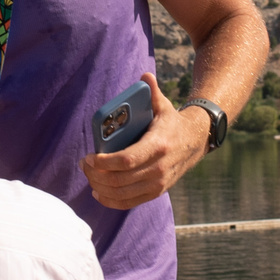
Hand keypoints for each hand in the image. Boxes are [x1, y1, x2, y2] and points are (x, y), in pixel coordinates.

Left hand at [81, 75, 209, 209]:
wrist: (195, 142)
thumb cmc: (172, 123)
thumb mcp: (164, 106)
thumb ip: (153, 91)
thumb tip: (145, 76)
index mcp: (158, 147)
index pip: (126, 160)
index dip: (104, 162)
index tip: (89, 157)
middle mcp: (158, 169)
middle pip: (120, 179)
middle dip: (96, 174)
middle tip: (83, 164)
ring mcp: (158, 183)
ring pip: (121, 193)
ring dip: (100, 187)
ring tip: (89, 175)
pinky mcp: (156, 192)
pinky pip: (129, 203)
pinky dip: (111, 200)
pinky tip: (98, 193)